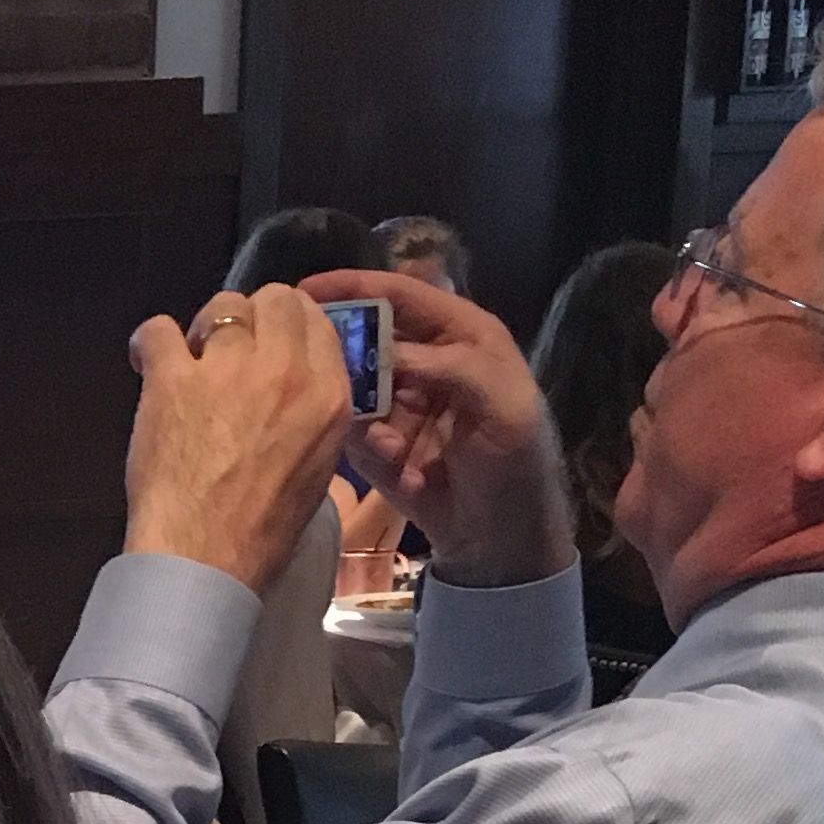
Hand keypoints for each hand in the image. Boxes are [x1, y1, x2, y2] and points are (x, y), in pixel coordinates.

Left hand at [122, 287, 354, 597]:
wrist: (205, 558)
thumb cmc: (263, 531)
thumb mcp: (318, 470)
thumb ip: (312, 416)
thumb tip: (293, 392)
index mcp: (328, 395)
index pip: (317, 322)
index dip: (288, 327)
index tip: (269, 344)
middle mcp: (284, 370)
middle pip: (275, 299)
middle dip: (254, 317)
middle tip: (231, 351)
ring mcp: (228, 369)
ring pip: (222, 307)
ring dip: (206, 328)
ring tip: (192, 363)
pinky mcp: (174, 379)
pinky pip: (158, 330)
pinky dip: (149, 342)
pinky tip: (146, 361)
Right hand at [307, 267, 573, 589]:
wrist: (500, 536)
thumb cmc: (516, 461)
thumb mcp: (501, 404)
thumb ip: (449, 366)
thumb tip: (383, 349)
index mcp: (460, 335)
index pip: (403, 296)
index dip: (357, 287)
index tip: (307, 290)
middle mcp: (422, 360)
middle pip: (366, 333)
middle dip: (340, 344)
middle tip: (314, 359)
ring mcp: (395, 402)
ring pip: (351, 383)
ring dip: (356, 405)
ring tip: (387, 440)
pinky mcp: (375, 444)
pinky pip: (350, 429)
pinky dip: (365, 443)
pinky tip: (395, 462)